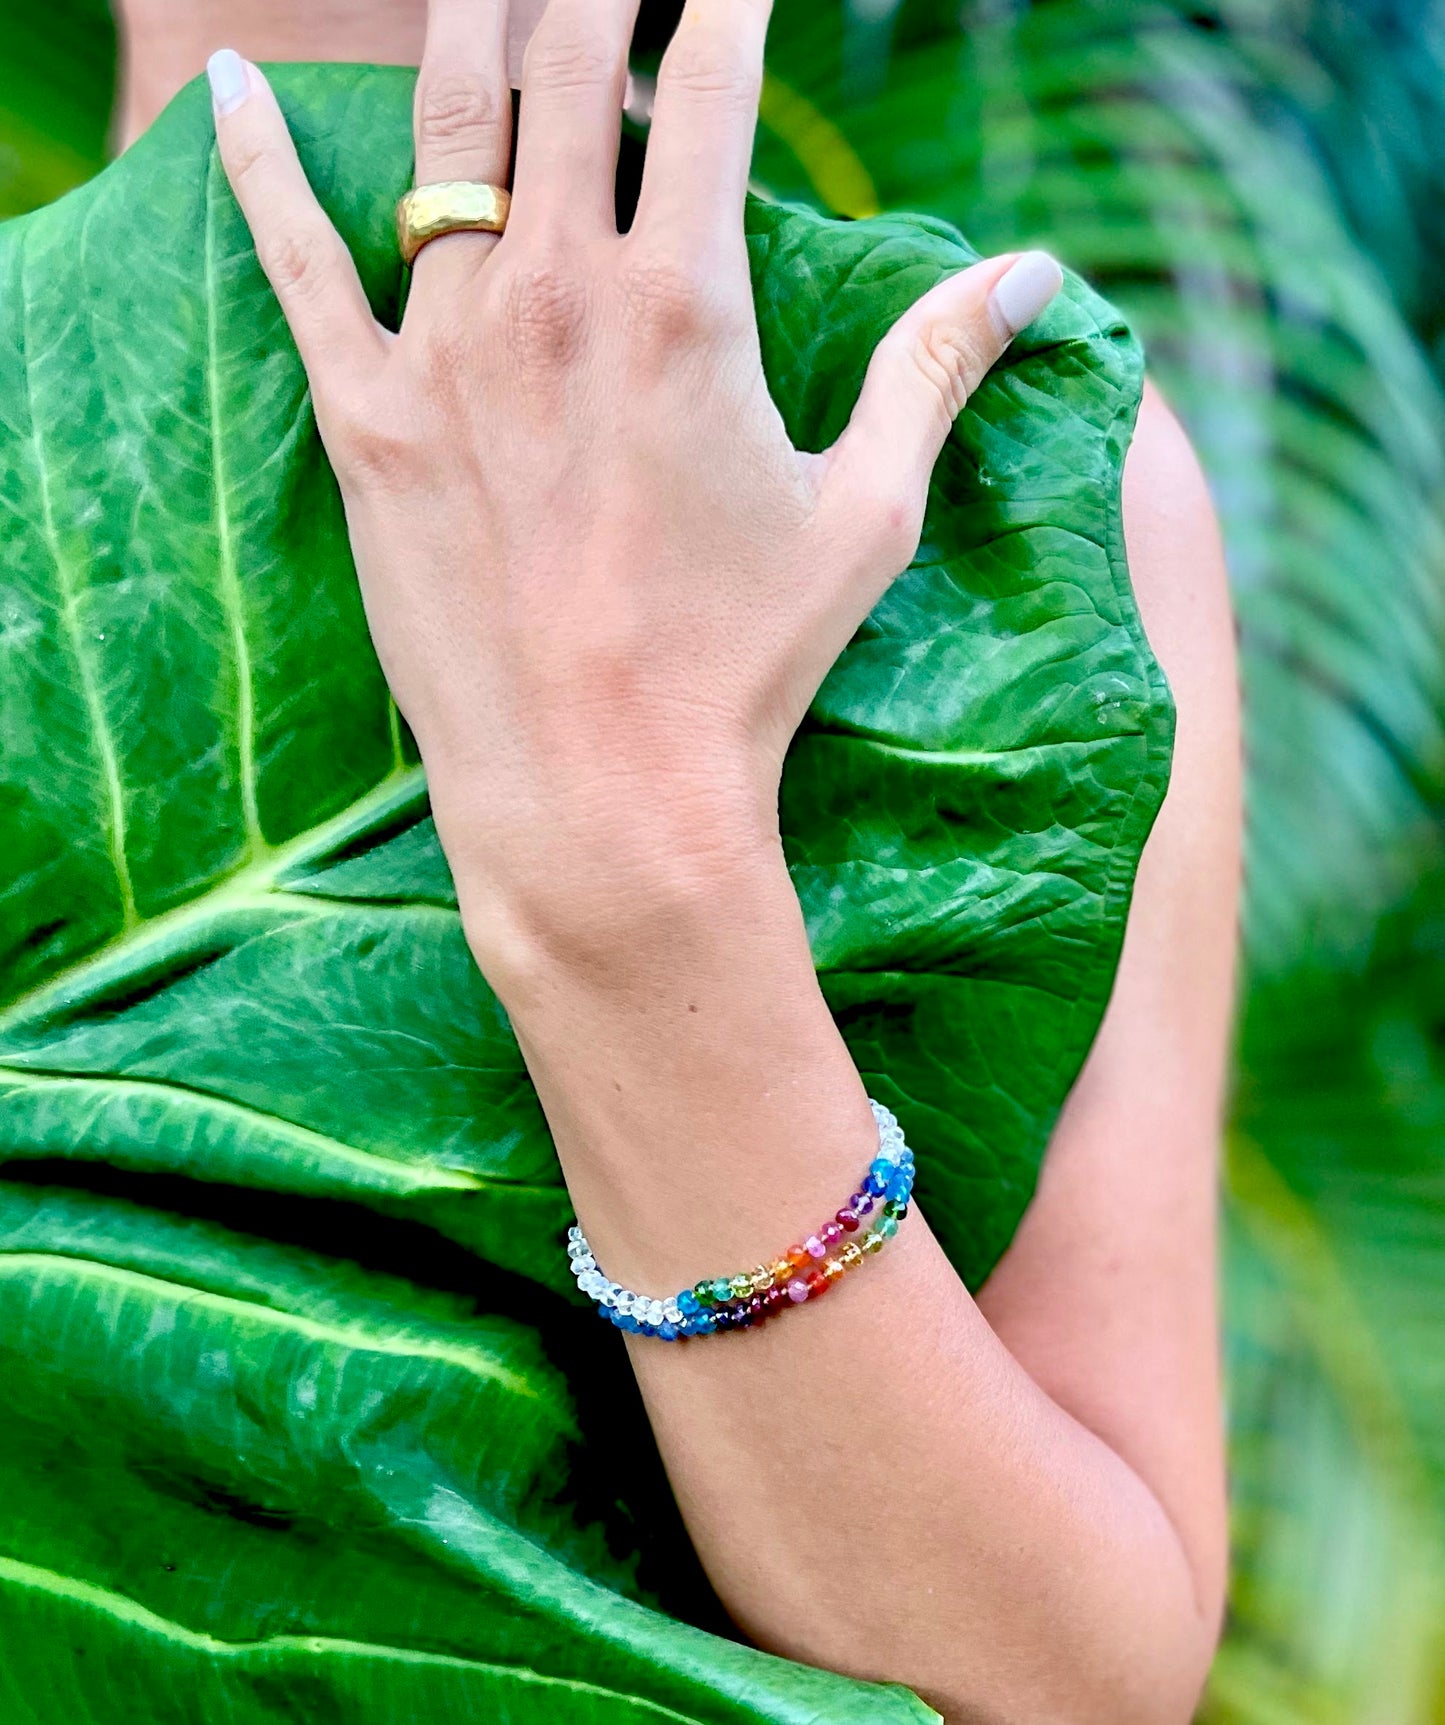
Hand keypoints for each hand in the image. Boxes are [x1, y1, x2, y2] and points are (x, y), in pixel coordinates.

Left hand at [207, 0, 1061, 992]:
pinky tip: (233, 88)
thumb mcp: (862, 518)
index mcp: (687, 302)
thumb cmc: (743, 668)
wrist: (598, 797)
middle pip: (567, 69)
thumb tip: (1036, 273)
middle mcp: (557, 294)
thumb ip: (935, 371)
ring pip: (445, 133)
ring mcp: (445, 349)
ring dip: (468, 29)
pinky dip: (259, 165)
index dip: (725, 2)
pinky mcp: (364, 419)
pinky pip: (296, 260)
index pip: (707, 83)